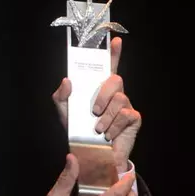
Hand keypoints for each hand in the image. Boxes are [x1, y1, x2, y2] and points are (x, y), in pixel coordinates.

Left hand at [51, 37, 141, 171]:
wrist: (91, 155)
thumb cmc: (79, 131)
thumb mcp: (65, 113)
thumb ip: (61, 96)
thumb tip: (67, 81)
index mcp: (98, 89)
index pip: (108, 66)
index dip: (113, 53)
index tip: (115, 40)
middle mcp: (114, 94)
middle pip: (116, 79)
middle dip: (103, 94)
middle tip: (93, 111)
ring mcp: (126, 106)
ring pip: (121, 98)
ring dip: (106, 115)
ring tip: (97, 128)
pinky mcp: (134, 119)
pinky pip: (126, 115)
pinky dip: (113, 126)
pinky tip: (108, 135)